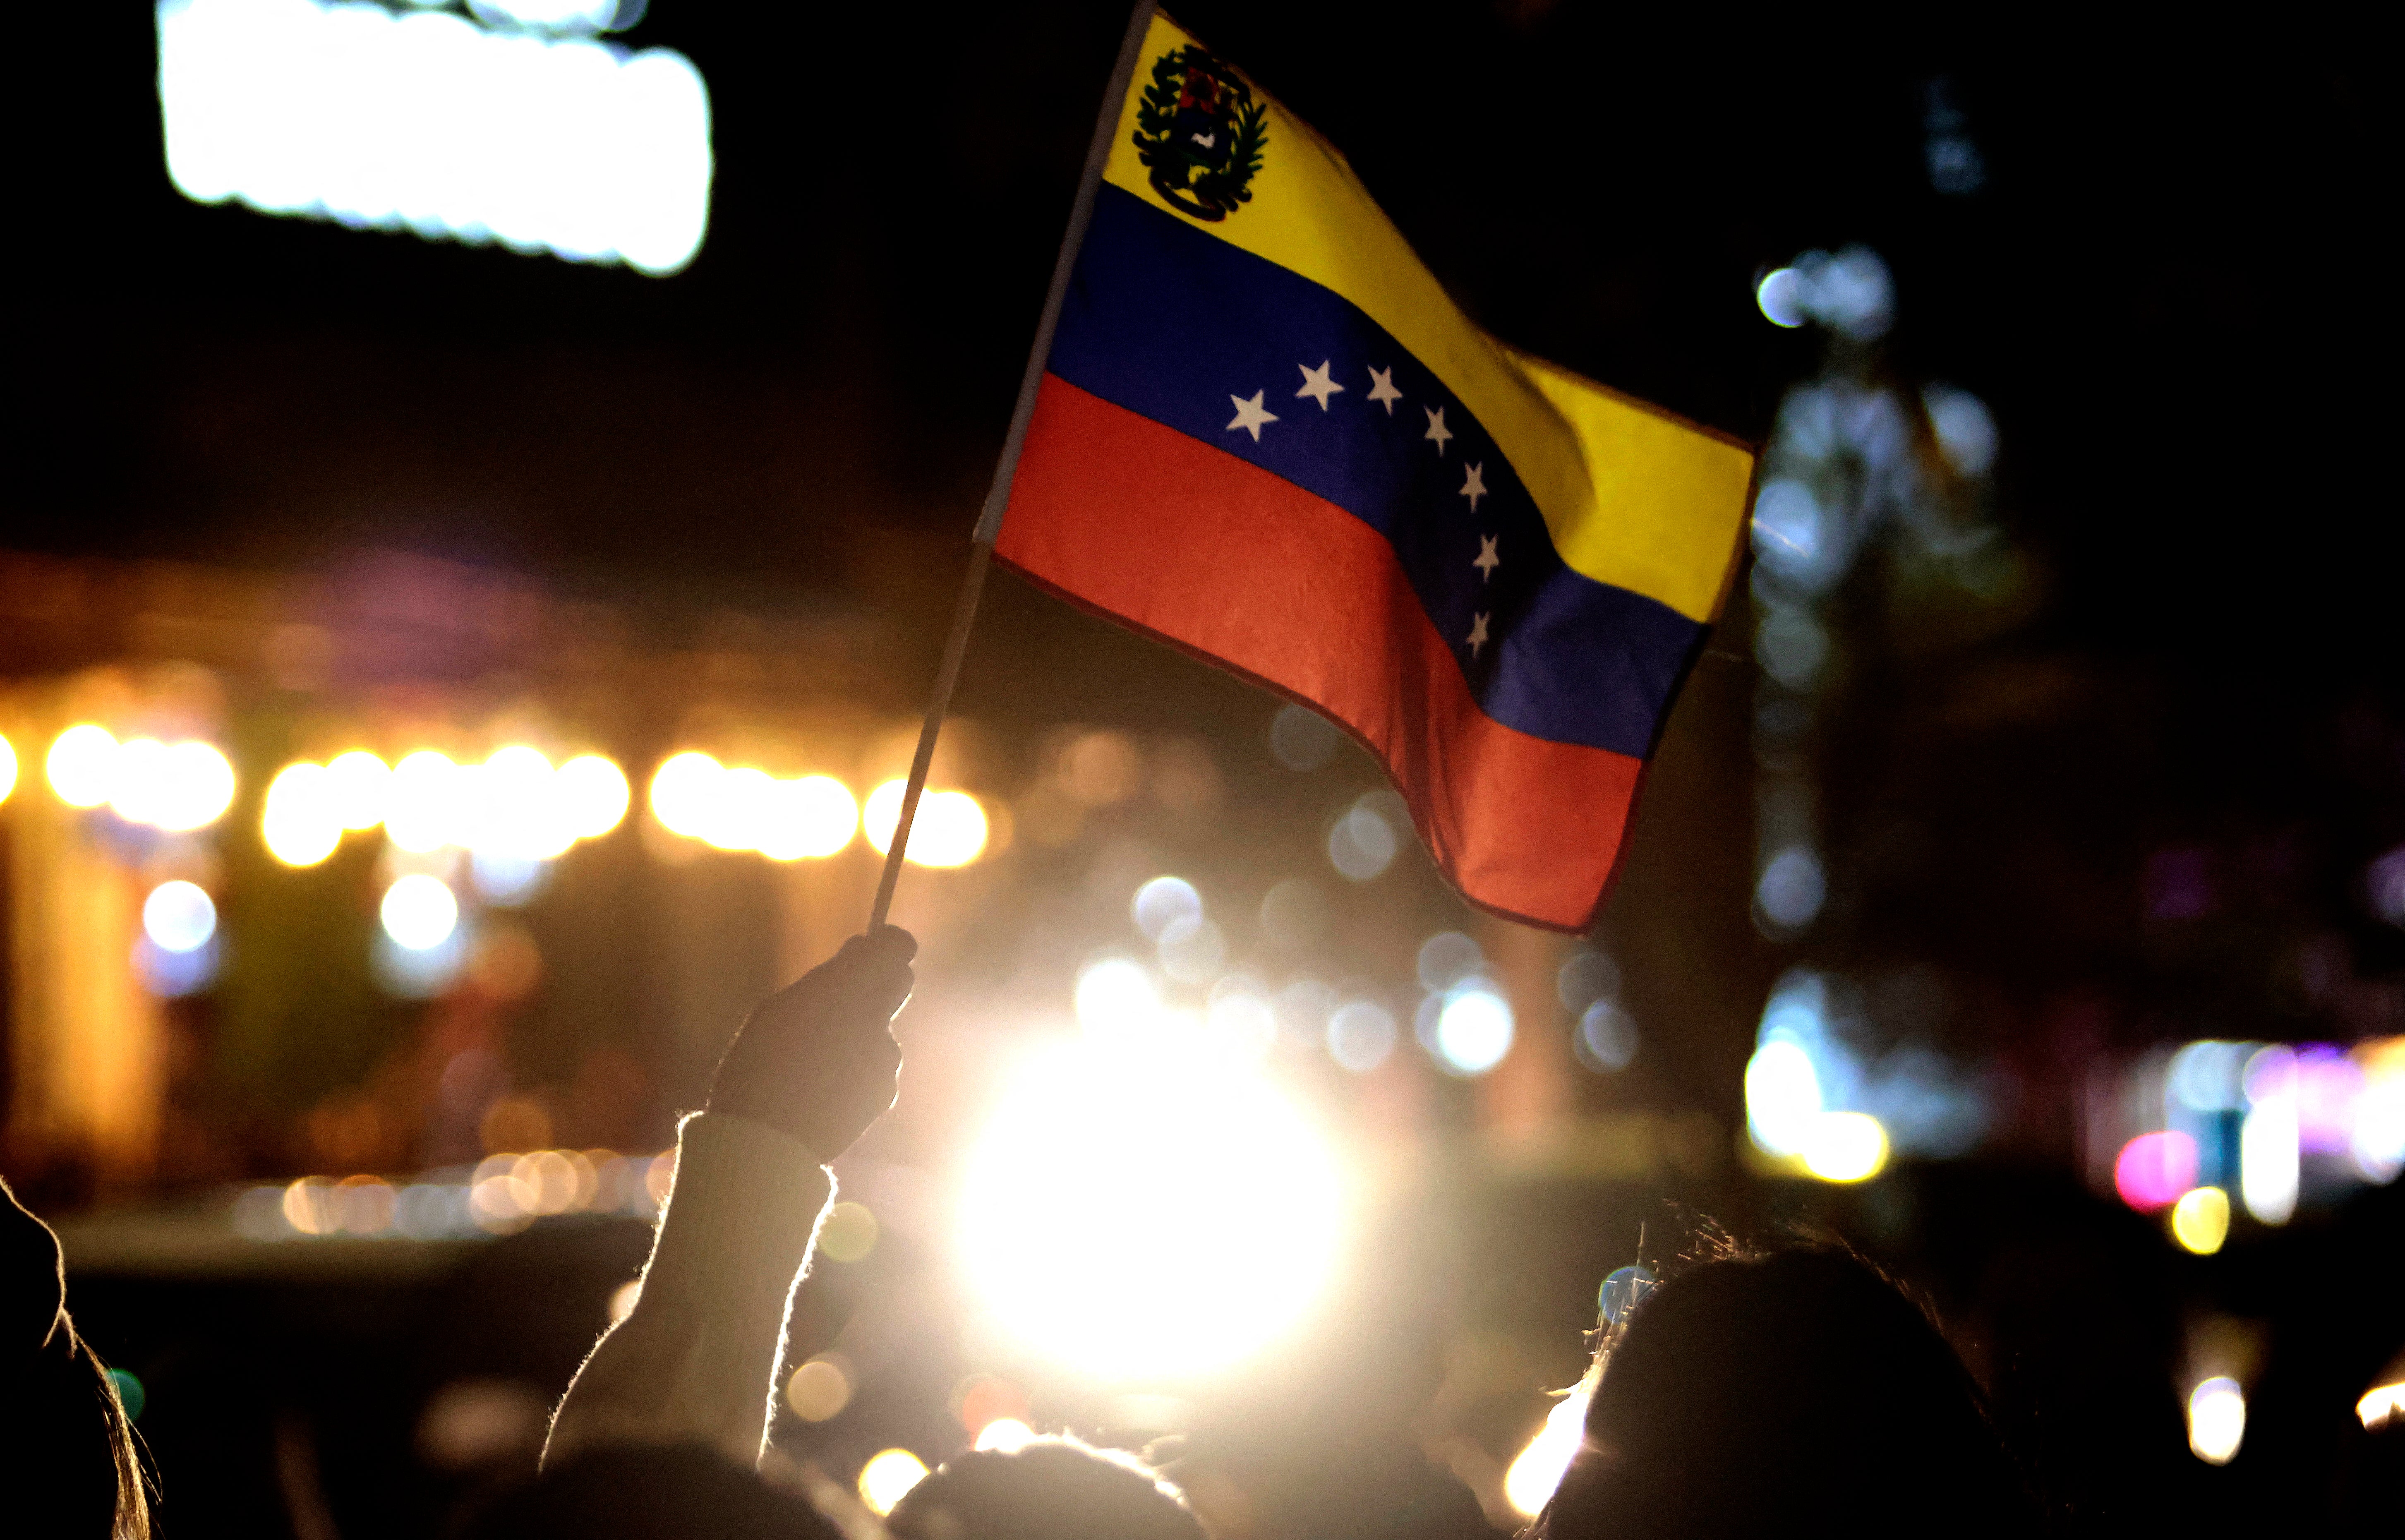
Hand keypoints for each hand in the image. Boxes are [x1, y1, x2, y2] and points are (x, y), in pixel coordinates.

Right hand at [705, 927, 915, 1159]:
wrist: (769, 1143)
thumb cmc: (757, 1067)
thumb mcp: (777, 1009)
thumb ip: (826, 978)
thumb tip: (860, 949)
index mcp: (847, 991)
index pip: (898, 948)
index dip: (886, 946)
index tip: (865, 952)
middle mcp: (878, 1020)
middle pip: (901, 982)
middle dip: (877, 983)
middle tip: (838, 1001)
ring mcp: (887, 1059)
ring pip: (884, 1029)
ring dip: (863, 1034)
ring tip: (818, 1061)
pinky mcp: (887, 1092)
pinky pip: (879, 1067)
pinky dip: (860, 1069)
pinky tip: (827, 1089)